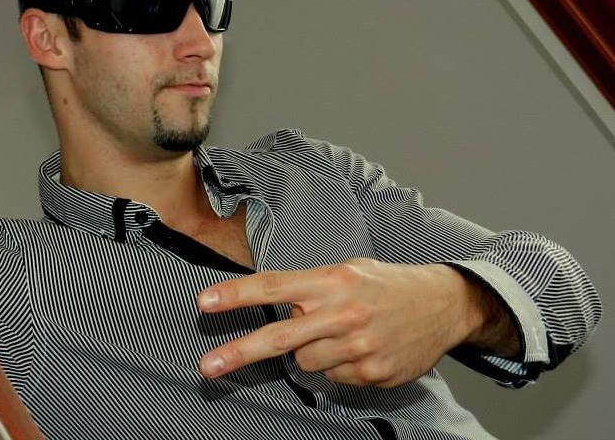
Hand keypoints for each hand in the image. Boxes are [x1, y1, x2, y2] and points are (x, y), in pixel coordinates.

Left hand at [196, 258, 491, 387]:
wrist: (441, 303)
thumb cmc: (387, 283)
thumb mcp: (349, 270)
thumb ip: (313, 289)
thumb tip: (281, 312)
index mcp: (334, 281)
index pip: (275, 286)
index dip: (236, 294)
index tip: (205, 302)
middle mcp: (343, 313)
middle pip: (280, 336)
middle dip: (239, 352)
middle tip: (207, 365)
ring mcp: (359, 346)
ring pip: (306, 362)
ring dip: (311, 351)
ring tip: (339, 333)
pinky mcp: (372, 372)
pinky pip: (334, 376)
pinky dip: (338, 364)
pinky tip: (360, 346)